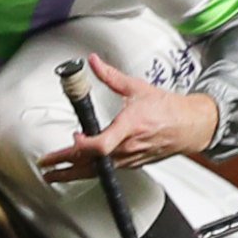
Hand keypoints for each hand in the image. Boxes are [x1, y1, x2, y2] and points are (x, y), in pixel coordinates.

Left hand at [42, 57, 219, 178]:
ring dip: (73, 173)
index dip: (84, 145)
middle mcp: (128, 147)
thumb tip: (95, 63)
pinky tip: (78, 171)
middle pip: (92, 163)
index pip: (103, 144)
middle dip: (66, 166)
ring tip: (54, 174)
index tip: (72, 138)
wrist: (190, 126)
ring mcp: (130, 159)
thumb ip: (111, 76)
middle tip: (46, 166)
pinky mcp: (131, 164)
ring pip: (97, 170)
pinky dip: (89, 171)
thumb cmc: (168, 110)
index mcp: (130, 126)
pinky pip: (106, 171)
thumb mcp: (137, 88)